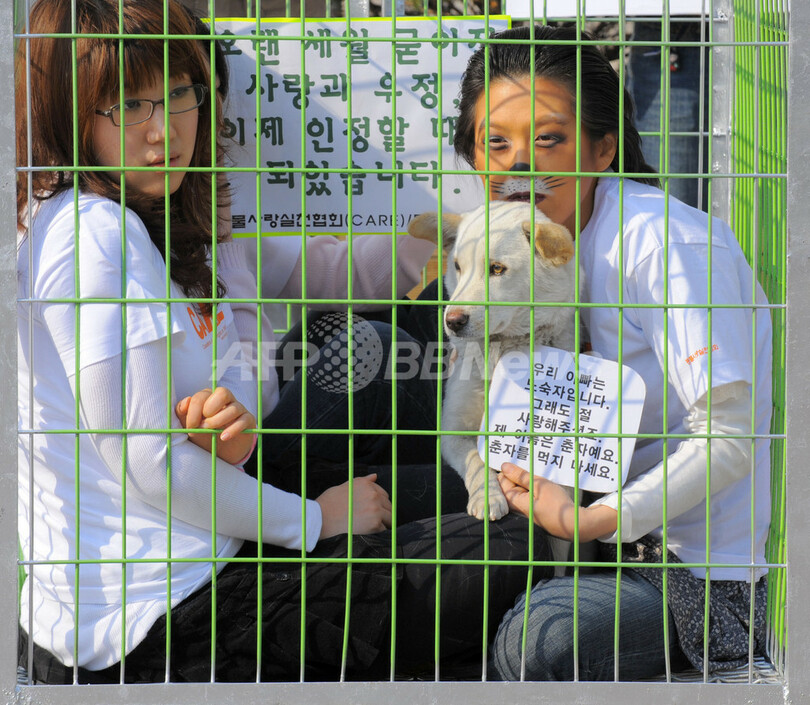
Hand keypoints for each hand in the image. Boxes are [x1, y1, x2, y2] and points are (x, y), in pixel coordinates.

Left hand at [176, 387, 255, 465]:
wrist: (220, 453)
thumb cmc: (203, 435)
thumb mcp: (189, 425)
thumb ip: (182, 412)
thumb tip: (187, 401)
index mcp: (210, 397)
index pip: (203, 395)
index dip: (194, 410)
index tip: (190, 426)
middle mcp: (227, 400)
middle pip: (223, 392)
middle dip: (210, 408)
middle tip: (202, 425)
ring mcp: (239, 409)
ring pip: (234, 407)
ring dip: (219, 420)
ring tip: (212, 432)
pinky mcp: (249, 421)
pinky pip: (244, 420)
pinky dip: (233, 429)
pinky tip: (223, 437)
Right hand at [315, 474, 392, 538]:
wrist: (321, 518)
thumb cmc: (329, 502)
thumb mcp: (346, 486)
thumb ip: (363, 482)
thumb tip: (375, 476)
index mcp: (366, 484)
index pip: (383, 494)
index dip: (379, 503)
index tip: (373, 509)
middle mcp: (373, 494)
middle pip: (388, 505)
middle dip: (383, 512)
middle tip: (371, 519)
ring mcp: (376, 509)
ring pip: (390, 517)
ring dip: (383, 521)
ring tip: (370, 525)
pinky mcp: (375, 523)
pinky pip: (384, 528)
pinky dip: (378, 530)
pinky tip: (366, 530)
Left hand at [497, 463, 616, 541]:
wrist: (576, 525)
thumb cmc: (558, 506)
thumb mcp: (539, 485)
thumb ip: (520, 476)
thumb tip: (504, 467)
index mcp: (516, 502)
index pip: (502, 482)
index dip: (508, 471)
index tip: (517, 463)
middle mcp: (519, 508)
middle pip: (511, 486)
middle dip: (518, 475)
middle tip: (530, 468)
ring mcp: (528, 511)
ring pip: (521, 490)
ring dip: (528, 481)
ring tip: (538, 475)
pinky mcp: (536, 512)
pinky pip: (530, 496)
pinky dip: (534, 489)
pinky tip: (543, 484)